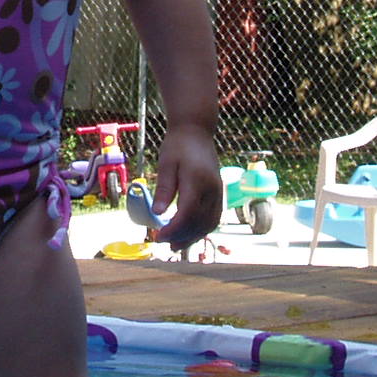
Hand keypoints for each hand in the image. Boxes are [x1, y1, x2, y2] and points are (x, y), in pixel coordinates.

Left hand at [146, 125, 221, 250]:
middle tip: (163, 243)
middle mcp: (212, 188)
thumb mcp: (166, 164)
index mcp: (197, 180)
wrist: (196, 131)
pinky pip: (214, 217)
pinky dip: (201, 229)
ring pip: (209, 223)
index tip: (158, 237)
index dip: (174, 229)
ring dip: (193, 236)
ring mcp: (218, 191)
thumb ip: (164, 188)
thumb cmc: (177, 146)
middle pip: (199, 222)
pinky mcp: (219, 193)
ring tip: (176, 244)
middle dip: (182, 237)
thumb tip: (157, 213)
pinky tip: (188, 232)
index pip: (188, 213)